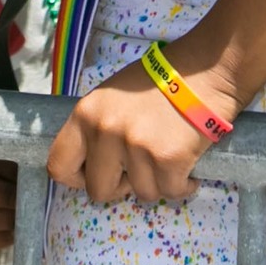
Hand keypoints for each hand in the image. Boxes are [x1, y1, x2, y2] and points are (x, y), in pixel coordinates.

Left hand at [46, 43, 236, 202]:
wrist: (207, 70)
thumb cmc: (160, 82)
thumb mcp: (112, 97)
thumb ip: (97, 129)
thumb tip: (93, 167)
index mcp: (86, 114)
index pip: (58, 165)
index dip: (77, 179)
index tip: (96, 176)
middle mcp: (105, 131)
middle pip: (98, 190)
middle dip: (120, 186)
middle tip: (140, 169)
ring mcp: (136, 146)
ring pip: (140, 194)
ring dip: (157, 182)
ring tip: (168, 157)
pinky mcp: (167, 158)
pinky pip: (169, 192)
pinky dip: (182, 185)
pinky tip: (188, 167)